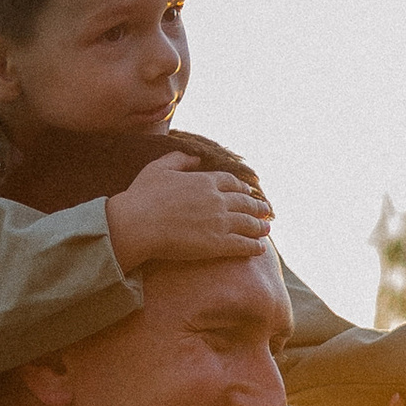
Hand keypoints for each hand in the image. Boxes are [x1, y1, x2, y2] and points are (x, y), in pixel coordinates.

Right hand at [105, 153, 274, 273]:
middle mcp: (217, 200)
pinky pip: (242, 245)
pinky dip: (254, 246)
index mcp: (205, 180)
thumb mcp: (159, 168)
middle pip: (245, 202)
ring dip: (260, 226)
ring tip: (267, 229)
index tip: (248, 191)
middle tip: (266, 210)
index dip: (243, 187)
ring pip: (248, 223)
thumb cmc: (143, 196)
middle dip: (257, 206)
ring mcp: (219, 222)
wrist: (138, 224)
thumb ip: (180, 159)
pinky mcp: (217, 244)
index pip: (232, 182)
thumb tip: (197, 157)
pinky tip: (260, 248)